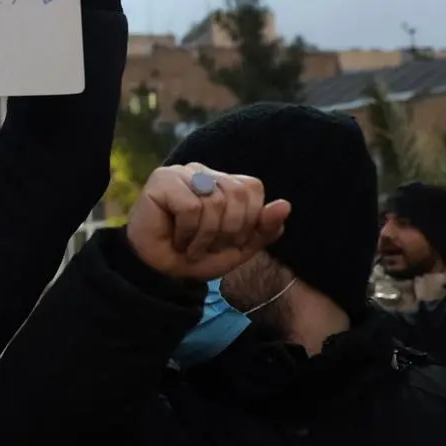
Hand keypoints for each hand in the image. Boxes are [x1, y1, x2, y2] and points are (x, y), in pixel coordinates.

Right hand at [126, 163, 290, 280]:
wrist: (159, 273)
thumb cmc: (196, 257)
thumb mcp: (239, 248)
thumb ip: (264, 229)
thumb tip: (286, 205)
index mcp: (223, 182)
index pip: (252, 188)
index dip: (247, 220)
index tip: (228, 240)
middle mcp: (203, 173)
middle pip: (236, 194)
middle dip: (228, 231)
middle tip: (208, 246)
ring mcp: (181, 173)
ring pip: (214, 202)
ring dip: (205, 237)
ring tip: (190, 245)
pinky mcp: (161, 181)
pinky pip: (191, 207)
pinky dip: (188, 233)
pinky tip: (177, 239)